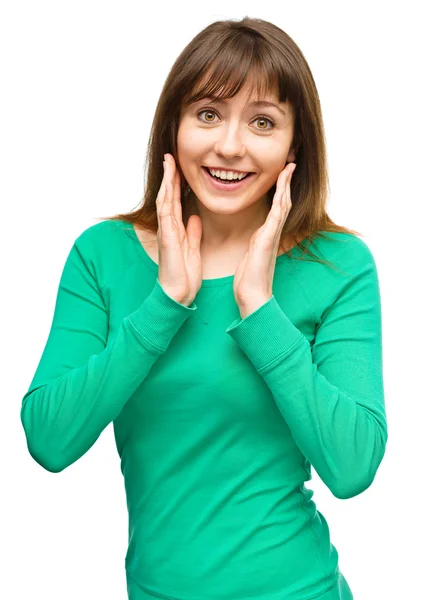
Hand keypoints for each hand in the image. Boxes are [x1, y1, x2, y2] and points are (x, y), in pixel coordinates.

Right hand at [157, 154, 202, 305]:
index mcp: (176, 229)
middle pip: (168, 195)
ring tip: (169, 162)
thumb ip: (193, 232)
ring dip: (166, 181)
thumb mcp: (193, 249)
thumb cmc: (184, 274)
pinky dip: (166, 198)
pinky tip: (167, 185)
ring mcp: (166, 231)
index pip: (176, 200)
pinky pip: (165, 214)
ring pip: (165, 199)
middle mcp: (169, 227)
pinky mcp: (167, 237)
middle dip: (170, 175)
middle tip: (171, 156)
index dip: (177, 183)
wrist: (177, 292)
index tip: (181, 166)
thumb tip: (196, 218)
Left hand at [233, 162, 295, 317]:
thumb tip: (256, 239)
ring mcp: (272, 236)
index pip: (276, 207)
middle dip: (286, 182)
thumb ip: (254, 244)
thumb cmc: (249, 279)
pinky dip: (280, 201)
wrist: (252, 296)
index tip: (281, 173)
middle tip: (290, 163)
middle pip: (283, 201)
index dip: (279, 189)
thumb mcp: (251, 255)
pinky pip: (276, 217)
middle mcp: (272, 233)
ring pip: (282, 205)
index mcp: (266, 235)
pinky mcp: (267, 241)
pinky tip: (283, 190)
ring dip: (286, 186)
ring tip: (288, 168)